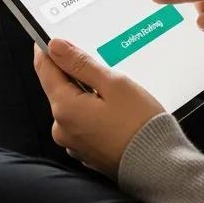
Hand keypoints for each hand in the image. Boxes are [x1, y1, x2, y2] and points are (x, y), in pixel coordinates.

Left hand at [33, 37, 163, 177]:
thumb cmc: (139, 123)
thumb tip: (55, 46)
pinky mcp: (86, 151)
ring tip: (115, 90)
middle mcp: (62, 128)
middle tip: (100, 63)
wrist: (158, 165)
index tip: (53, 36)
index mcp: (64, 108)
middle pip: (59, 88)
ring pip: (73, 106)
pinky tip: (115, 110)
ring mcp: (73, 143)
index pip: (45, 70)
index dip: (47, 50)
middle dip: (75, 73)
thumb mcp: (113, 83)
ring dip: (86, 94)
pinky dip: (94, 112)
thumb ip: (81, 64)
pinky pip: (83, 122)